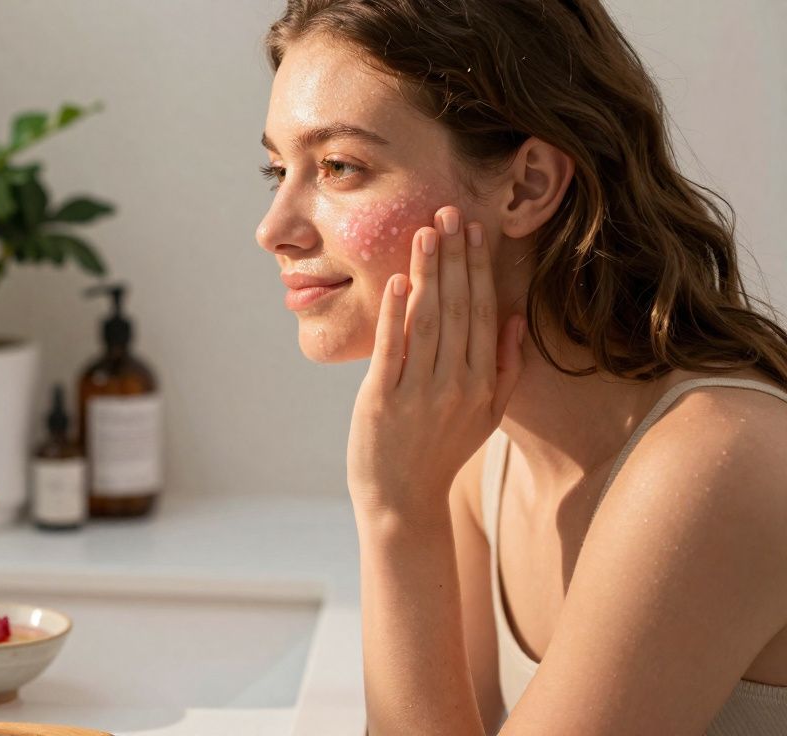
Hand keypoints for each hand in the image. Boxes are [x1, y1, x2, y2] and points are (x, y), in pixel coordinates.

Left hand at [347, 206, 524, 520]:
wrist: (403, 502)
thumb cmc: (443, 452)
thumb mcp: (489, 416)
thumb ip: (507, 368)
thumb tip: (517, 318)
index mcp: (483, 384)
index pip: (485, 313)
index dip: (480, 269)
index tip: (477, 230)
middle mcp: (457, 385)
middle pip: (460, 308)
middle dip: (455, 257)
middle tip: (450, 211)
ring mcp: (419, 392)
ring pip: (428, 320)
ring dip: (428, 272)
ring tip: (426, 232)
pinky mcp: (382, 400)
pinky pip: (392, 348)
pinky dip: (396, 312)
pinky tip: (399, 280)